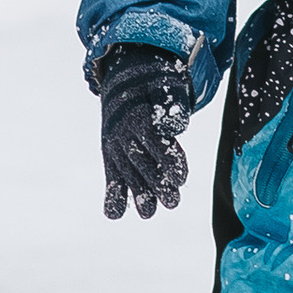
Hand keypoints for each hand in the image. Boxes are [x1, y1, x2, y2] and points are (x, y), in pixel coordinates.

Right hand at [98, 45, 191, 219]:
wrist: (124, 79)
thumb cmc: (152, 83)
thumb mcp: (165, 84)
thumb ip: (172, 103)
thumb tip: (175, 128)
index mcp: (138, 115)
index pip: (154, 140)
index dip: (167, 159)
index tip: (181, 178)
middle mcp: (123, 133)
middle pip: (141, 162)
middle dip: (157, 183)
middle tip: (173, 202)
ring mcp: (115, 146)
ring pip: (126, 172)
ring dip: (138, 193)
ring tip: (149, 213)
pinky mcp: (112, 156)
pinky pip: (110, 175)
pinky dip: (111, 193)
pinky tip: (114, 214)